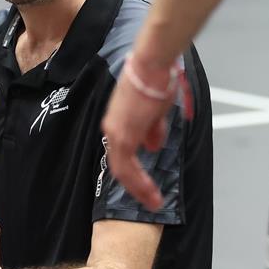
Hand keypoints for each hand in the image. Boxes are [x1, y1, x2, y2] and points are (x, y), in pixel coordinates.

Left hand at [100, 54, 188, 210]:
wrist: (152, 67)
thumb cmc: (156, 81)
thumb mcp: (155, 112)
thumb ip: (152, 131)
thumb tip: (151, 147)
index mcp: (118, 122)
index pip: (121, 155)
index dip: (133, 173)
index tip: (145, 186)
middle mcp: (112, 128)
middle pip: (119, 167)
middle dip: (136, 187)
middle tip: (150, 201)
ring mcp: (116, 132)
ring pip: (122, 170)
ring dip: (138, 188)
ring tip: (153, 202)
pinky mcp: (123, 134)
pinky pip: (128, 166)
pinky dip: (139, 182)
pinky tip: (150, 192)